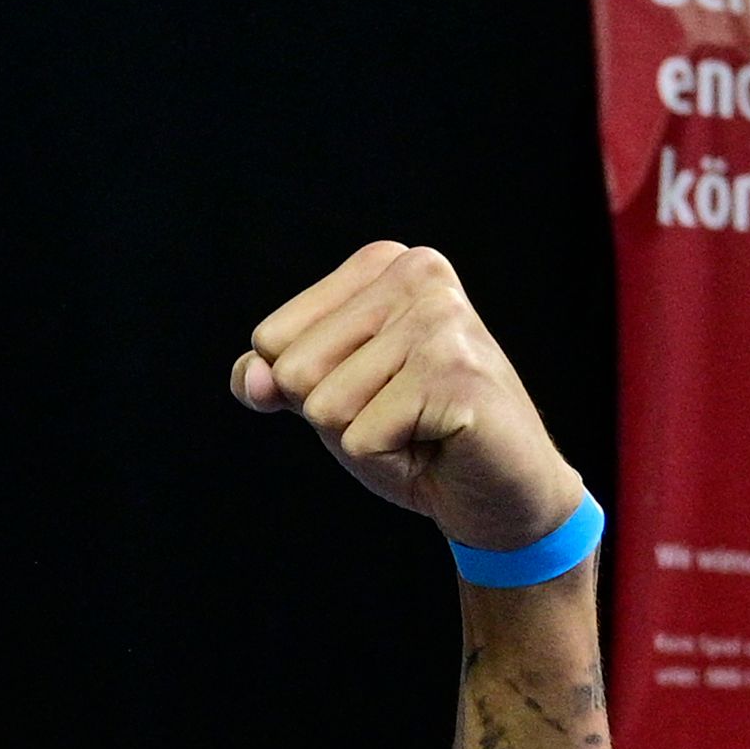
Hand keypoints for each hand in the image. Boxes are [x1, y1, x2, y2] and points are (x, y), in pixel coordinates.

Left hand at [231, 242, 586, 553]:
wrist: (498, 486)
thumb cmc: (411, 433)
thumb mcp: (325, 396)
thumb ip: (272, 378)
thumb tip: (252, 378)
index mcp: (384, 262)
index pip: (271, 339)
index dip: (306, 386)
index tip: (372, 386)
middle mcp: (418, 273)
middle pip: (294, 370)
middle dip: (333, 413)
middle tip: (398, 411)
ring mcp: (442, 320)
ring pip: (325, 407)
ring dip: (364, 436)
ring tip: (418, 425)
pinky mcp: (456, 374)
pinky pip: (361, 439)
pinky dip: (389, 458)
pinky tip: (436, 441)